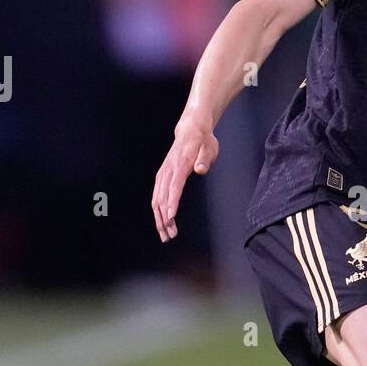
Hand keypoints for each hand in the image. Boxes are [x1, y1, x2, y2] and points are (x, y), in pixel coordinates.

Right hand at [151, 115, 218, 240]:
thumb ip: (205, 159)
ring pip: (156, 199)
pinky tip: (161, 221)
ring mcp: (163, 172)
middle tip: (169, 235)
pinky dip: (157, 209)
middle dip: (164, 218)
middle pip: (162, 197)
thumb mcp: (210, 147)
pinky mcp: (162, 175)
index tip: (171, 217)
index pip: (174, 186)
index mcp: (180, 164)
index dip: (172, 202)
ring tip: (165, 234)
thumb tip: (200, 169)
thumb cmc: (203, 141)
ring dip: (159, 218)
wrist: (191, 129)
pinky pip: (156, 195)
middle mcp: (168, 170)